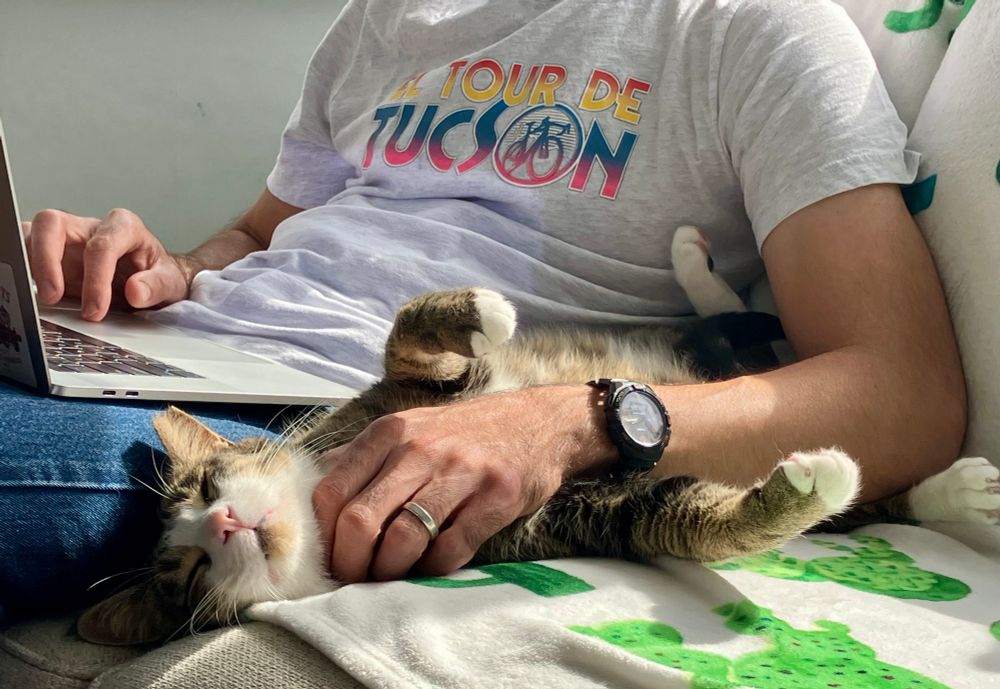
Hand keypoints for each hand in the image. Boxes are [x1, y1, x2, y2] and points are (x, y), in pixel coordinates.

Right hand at [23, 208, 195, 320]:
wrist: (152, 280)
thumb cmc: (158, 275)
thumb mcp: (170, 283)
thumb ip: (156, 286)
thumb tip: (135, 291)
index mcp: (123, 227)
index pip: (101, 245)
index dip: (96, 279)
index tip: (95, 310)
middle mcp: (90, 227)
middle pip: (52, 224)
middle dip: (47, 260)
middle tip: (53, 297)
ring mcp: (67, 239)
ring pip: (32, 233)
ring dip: (32, 264)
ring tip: (44, 297)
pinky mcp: (52, 254)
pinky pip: (27, 252)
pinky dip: (27, 270)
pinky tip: (37, 292)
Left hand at [311, 385, 616, 582]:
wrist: (539, 421)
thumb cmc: (465, 433)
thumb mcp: (410, 428)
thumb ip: (363, 457)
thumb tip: (315, 492)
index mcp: (388, 432)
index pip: (330, 492)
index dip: (322, 537)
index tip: (330, 559)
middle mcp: (419, 448)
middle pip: (360, 521)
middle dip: (351, 564)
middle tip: (357, 580)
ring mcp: (460, 472)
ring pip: (403, 540)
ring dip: (391, 572)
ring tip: (394, 577)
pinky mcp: (496, 498)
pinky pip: (451, 550)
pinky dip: (434, 571)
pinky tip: (433, 567)